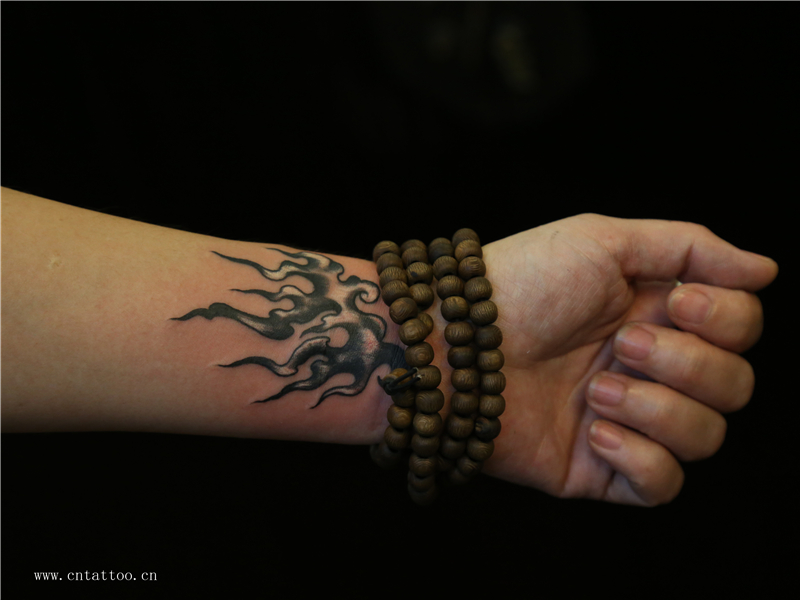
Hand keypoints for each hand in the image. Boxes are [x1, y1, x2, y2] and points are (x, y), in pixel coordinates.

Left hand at [480, 214, 777, 505]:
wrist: (454, 343)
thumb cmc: (521, 282)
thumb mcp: (604, 241)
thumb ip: (690, 247)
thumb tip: (766, 269)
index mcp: (657, 315)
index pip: (742, 329)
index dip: (728, 321)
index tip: (680, 304)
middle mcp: (648, 369)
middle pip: (735, 387)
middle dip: (687, 364)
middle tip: (622, 344)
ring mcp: (626, 420)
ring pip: (706, 437)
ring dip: (658, 409)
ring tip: (595, 389)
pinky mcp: (599, 468)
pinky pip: (662, 485)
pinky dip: (642, 457)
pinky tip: (595, 430)